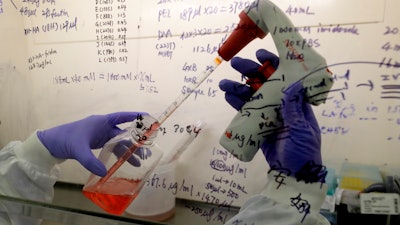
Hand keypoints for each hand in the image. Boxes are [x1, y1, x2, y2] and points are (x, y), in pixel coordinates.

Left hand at [37, 112, 146, 176]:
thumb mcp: (78, 149)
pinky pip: (111, 148)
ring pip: (118, 143)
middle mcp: (102, 127)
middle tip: (145, 152)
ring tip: (138, 162)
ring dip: (127, 151)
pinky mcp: (96, 143)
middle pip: (122, 133)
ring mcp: (99, 135)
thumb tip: (103, 172)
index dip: (134, 116)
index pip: (121, 117)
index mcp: (100, 122)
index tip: (148, 118)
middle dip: (134, 141)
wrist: (50, 144)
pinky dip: (118, 154)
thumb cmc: (65, 139)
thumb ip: (90, 161)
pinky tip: (124, 163)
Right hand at [219, 49, 324, 181]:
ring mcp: (269, 116)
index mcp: (297, 104)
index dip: (274, 64)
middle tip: (236, 63)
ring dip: (239, 88)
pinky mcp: (259, 127)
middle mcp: (282, 106)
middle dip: (251, 72)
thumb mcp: (301, 130)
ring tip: (224, 83)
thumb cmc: (303, 153)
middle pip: (266, 84)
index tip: (261, 54)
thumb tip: (292, 84)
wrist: (293, 176)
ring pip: (253, 97)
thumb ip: (294, 110)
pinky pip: (247, 112)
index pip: (286, 77)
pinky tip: (228, 96)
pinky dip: (237, 104)